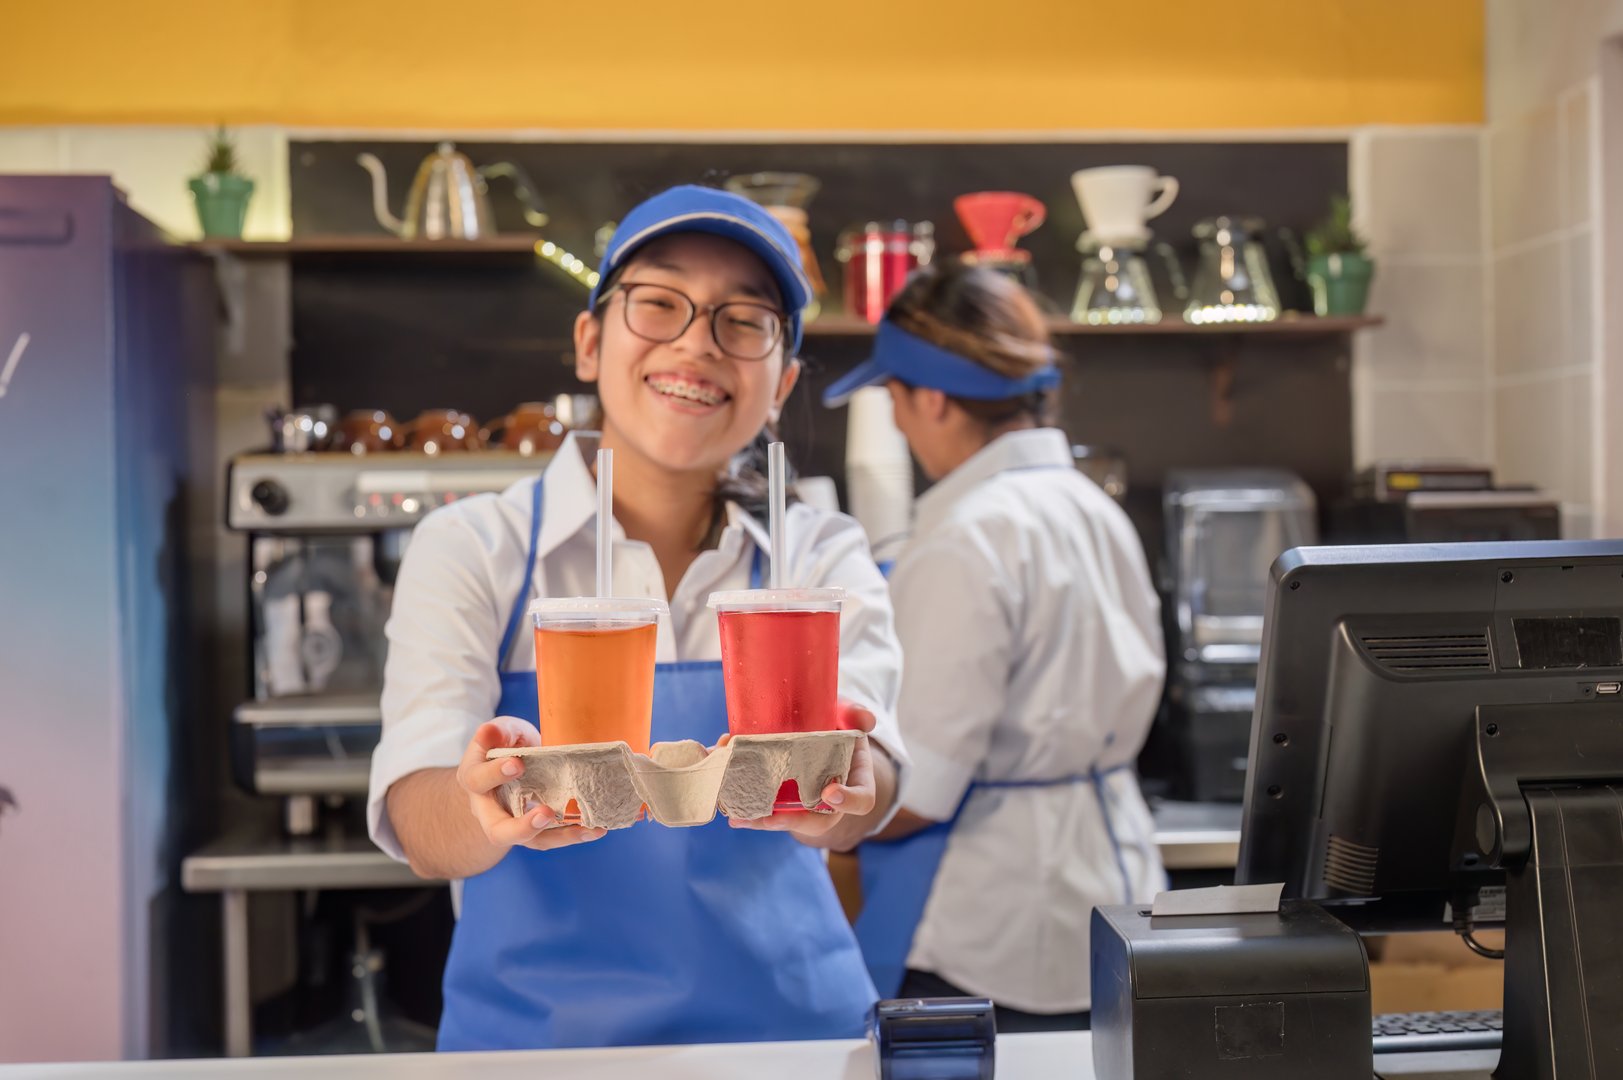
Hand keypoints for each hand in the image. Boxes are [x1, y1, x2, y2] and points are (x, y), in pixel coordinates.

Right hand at [456, 717, 606, 852]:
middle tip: (545, 814)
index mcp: (475, 780)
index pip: (478, 781)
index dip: (495, 774)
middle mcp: (489, 810)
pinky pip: (553, 838)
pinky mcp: (535, 831)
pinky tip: (596, 829)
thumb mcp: (502, 731)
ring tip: (587, 828)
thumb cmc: (505, 745)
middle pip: (497, 831)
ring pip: (530, 841)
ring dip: (559, 837)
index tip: (517, 764)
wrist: (509, 768)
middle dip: (521, 827)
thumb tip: (489, 731)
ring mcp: (513, 824)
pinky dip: (574, 834)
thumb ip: (498, 731)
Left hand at [728, 702, 889, 849]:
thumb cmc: (835, 725)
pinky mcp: (781, 799)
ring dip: (761, 820)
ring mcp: (804, 803)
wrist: (815, 729)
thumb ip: (856, 715)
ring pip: (787, 820)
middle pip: (817, 821)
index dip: (849, 800)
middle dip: (793, 821)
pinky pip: (767, 809)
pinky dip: (747, 806)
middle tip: (771, 817)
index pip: (862, 800)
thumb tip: (866, 720)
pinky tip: (725, 800)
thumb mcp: (847, 716)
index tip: (829, 792)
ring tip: (738, 817)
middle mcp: (830, 800)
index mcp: (855, 781)